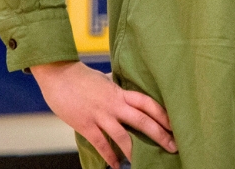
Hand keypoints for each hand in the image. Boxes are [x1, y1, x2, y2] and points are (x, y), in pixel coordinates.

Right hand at [31, 61, 176, 168]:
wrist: (60, 75)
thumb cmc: (82, 77)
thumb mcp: (105, 80)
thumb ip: (116, 89)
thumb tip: (125, 91)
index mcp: (121, 92)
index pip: (148, 103)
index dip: (163, 114)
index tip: (175, 124)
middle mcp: (114, 104)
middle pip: (142, 120)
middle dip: (160, 134)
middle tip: (173, 146)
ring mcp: (100, 115)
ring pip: (123, 136)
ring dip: (135, 151)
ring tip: (144, 162)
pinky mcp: (86, 124)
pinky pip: (101, 143)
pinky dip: (109, 155)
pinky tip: (116, 165)